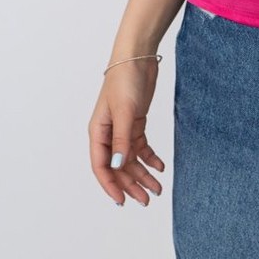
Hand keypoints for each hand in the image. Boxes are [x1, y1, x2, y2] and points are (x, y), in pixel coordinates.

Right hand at [89, 58, 165, 206]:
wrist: (138, 57)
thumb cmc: (125, 80)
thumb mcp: (124, 111)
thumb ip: (122, 140)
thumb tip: (119, 166)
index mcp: (98, 132)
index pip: (101, 166)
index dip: (110, 185)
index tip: (122, 201)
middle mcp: (108, 134)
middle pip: (118, 167)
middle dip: (131, 184)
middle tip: (148, 199)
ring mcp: (122, 129)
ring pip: (131, 159)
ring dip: (143, 174)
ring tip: (158, 188)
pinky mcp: (135, 122)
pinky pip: (141, 147)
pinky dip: (150, 158)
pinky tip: (160, 166)